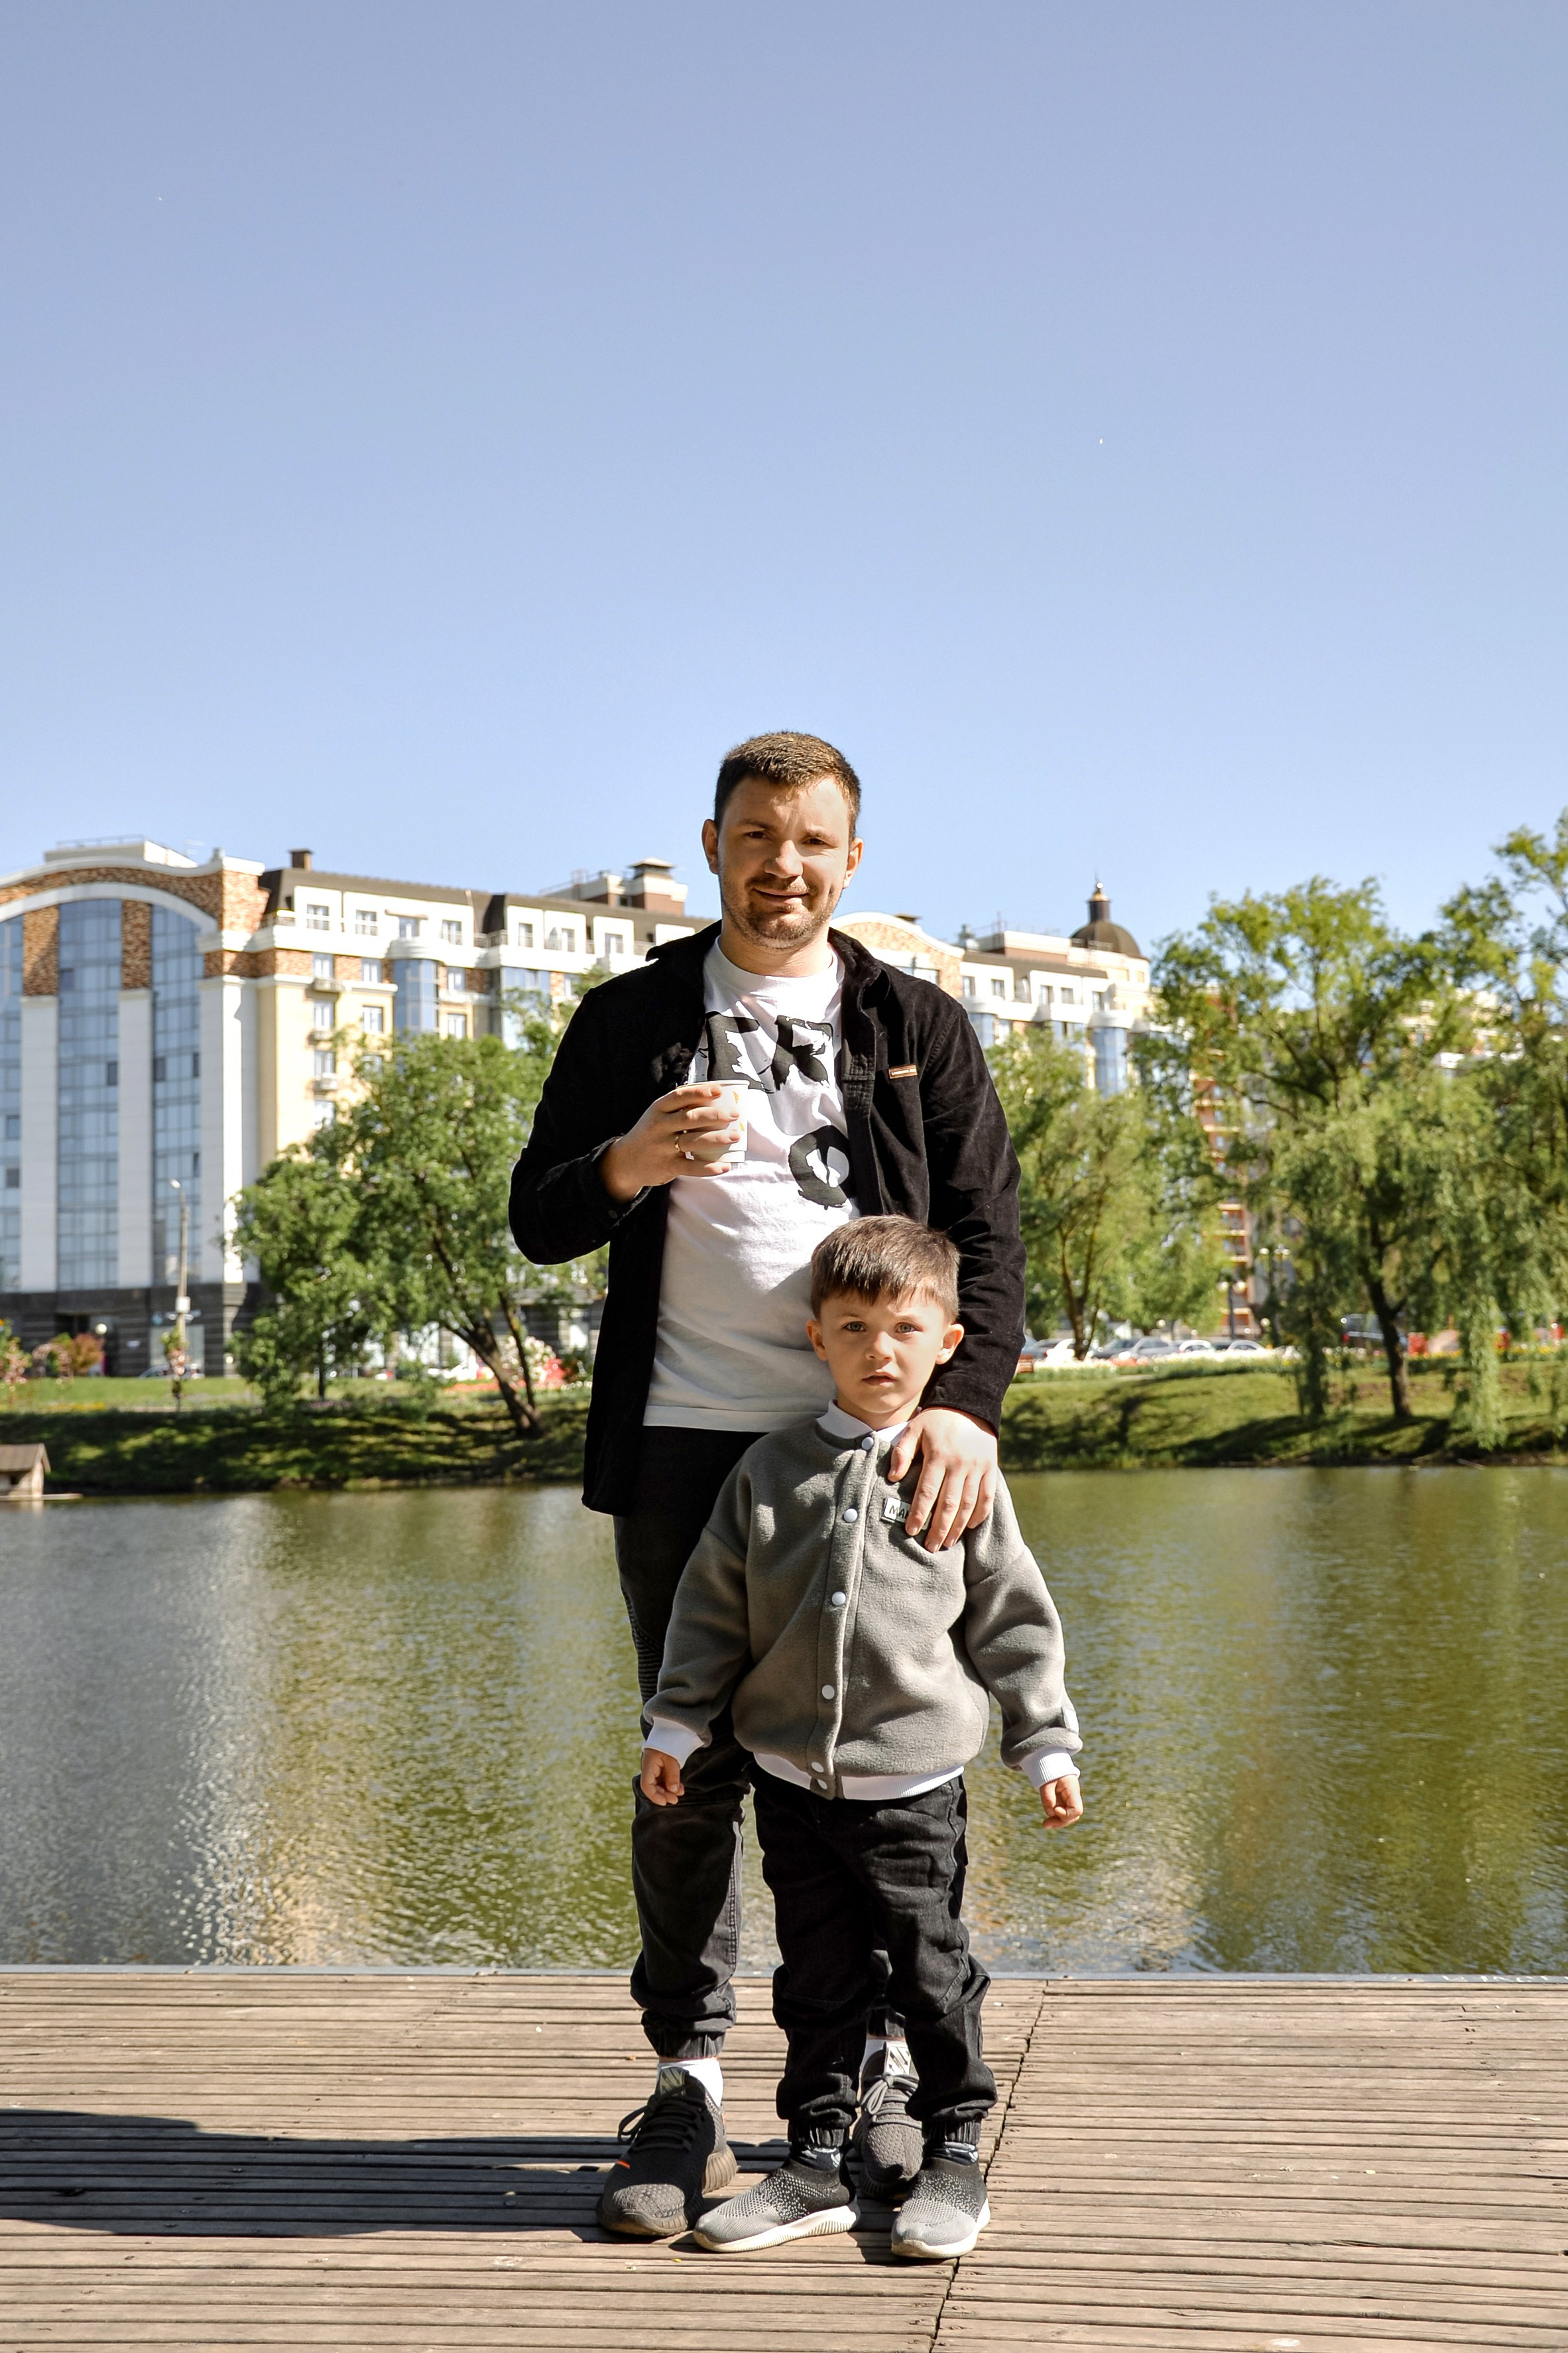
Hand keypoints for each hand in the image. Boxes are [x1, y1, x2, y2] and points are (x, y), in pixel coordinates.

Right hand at [600, 1084, 743, 1202]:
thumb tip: (716, 1095)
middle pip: (690, 1118)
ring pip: (693, 1142)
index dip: (700, 1092)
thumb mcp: (658, 1115)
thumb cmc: (651, 1132)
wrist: (626, 1161)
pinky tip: (725, 1166)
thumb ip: (680, 1107)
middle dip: (715, 1115)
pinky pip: (691, 1167)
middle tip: (735, 1114)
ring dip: (716, 1139)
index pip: (679, 1096)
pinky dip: (709, 1168)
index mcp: (658, 1109)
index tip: (719, 1090)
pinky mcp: (667, 1166)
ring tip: (735, 1136)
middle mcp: (659, 1127)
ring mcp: (662, 1147)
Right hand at [640, 1748, 684, 1805]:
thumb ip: (672, 1775)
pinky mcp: (661, 1770)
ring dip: (668, 1792)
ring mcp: (655, 1770)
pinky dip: (671, 1786)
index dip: (654, 1796)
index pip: (646, 1785)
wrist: (670, 1733)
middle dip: (664, 1795)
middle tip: (675, 1800)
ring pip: (659, 1786)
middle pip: (652, 1788)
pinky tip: (679, 1789)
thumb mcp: (672, 1759)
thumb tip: (673, 1791)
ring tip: (679, 1793)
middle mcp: (649, 1770)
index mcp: (648, 1766)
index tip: (664, 1802)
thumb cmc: (669, 1744)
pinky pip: (664, 1781)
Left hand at [887, 1407, 997, 1549]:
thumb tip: (893, 1478)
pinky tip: (969, 1527)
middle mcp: (959, 1464)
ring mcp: (977, 1467)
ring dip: (958, 1526)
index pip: (928, 1491)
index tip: (912, 1531)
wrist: (970, 1403)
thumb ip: (902, 1452)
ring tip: (947, 1543)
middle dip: (939, 1528)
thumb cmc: (936, 1420)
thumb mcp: (914, 1429)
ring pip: (969, 1504)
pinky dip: (980, 1514)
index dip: (920, 1513)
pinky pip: (987, 1496)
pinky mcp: (990, 1468)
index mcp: (938, 1455)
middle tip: (931, 1547)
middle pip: (949, 1503)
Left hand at [1039, 1776, 1082, 1827]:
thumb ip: (1047, 1797)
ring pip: (1069, 1817)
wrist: (1053, 1763)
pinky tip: (1047, 1822)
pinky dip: (1055, 1818)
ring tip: (1045, 1825)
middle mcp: (1074, 1797)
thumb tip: (1050, 1813)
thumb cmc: (1050, 1771)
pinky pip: (1063, 1814)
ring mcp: (1070, 1800)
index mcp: (1073, 1790)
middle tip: (1045, 1825)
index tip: (1055, 1809)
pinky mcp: (1064, 1802)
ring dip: (1057, 1822)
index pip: (1077, 1809)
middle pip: (1073, 1816)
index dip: (1066, 1814)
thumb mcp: (1046, 1782)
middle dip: (1060, 1822)